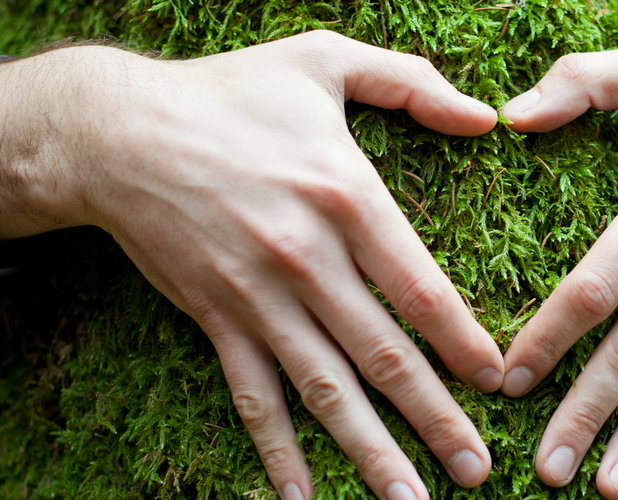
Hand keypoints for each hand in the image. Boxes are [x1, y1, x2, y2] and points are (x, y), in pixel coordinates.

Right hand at [0, 31, 505, 499]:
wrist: (117, 131)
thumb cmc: (230, 91)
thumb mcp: (324, 59)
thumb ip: (411, 82)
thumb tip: (485, 117)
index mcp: (346, 196)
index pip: (421, 289)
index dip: (464, 343)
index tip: (499, 383)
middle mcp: (307, 257)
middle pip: (384, 355)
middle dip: (436, 419)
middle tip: (477, 469)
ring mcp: (258, 296)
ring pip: (325, 389)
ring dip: (370, 451)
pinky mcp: (216, 317)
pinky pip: (252, 395)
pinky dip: (276, 449)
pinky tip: (299, 495)